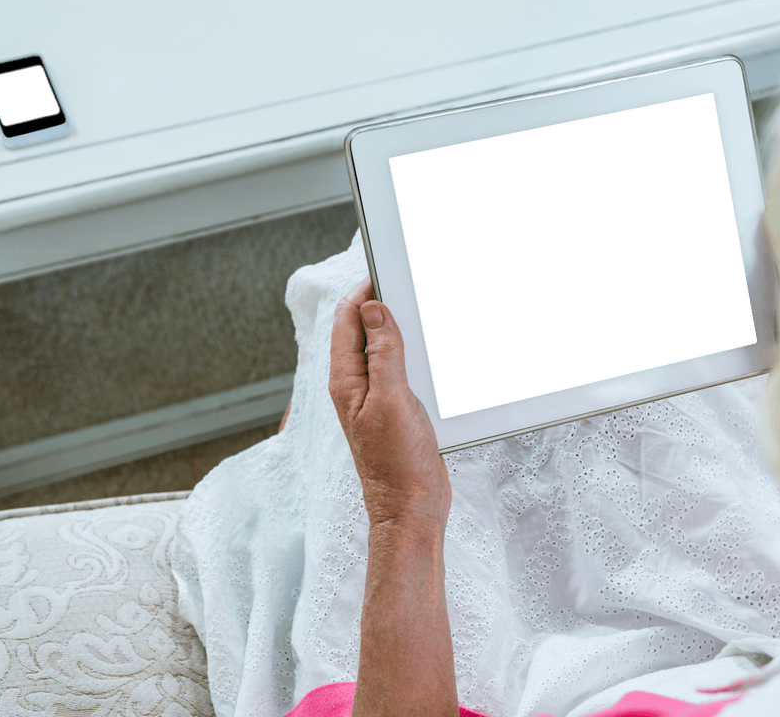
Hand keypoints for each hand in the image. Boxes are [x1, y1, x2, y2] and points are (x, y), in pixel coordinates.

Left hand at [329, 277, 451, 537]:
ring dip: (402, 328)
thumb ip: (383, 353)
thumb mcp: (391, 400)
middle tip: (413, 283)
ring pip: (385, 348)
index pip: (349, 318)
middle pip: (365, 329)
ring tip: (425, 308)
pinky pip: (401, 369)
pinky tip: (433, 349)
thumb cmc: (398, 464)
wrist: (412, 510)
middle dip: (385, 303)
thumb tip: (375, 308)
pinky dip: (414, 352)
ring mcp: (376, 398)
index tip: (391, 269)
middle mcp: (357, 385)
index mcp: (346, 380)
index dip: (367, 290)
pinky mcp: (397, 409)